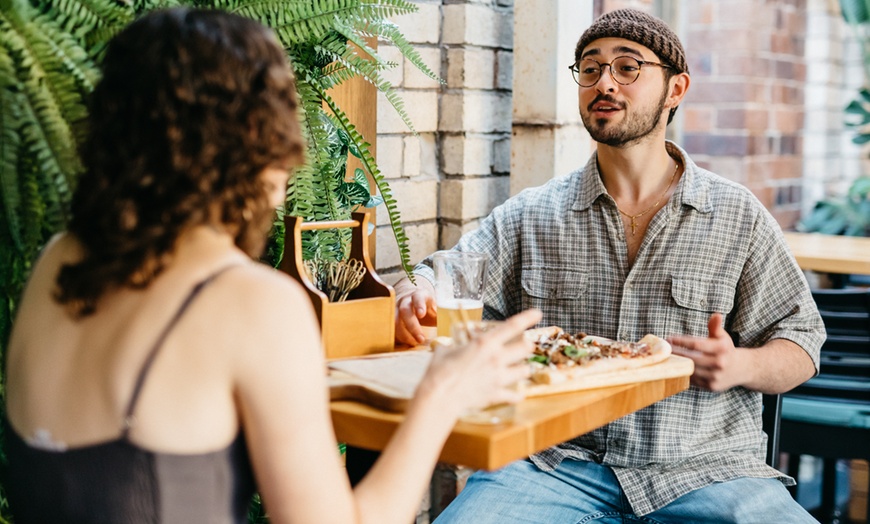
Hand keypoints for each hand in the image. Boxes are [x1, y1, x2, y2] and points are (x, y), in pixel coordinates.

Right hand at [395, 279, 436, 345]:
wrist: (412, 298)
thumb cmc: (427, 306)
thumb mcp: (435, 307)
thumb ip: (440, 315)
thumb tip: (453, 327)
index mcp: (419, 295)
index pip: (418, 297)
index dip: (419, 305)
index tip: (421, 314)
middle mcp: (406, 299)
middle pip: (405, 310)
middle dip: (412, 326)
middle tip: (420, 339)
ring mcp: (396, 307)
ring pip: (394, 319)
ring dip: (403, 333)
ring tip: (412, 343)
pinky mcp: (391, 316)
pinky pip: (390, 326)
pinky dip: (396, 335)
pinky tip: (404, 342)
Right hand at [416, 309, 542, 416]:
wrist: (439, 396)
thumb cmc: (439, 371)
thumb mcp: (445, 351)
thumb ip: (455, 348)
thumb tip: (452, 348)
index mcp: (485, 343)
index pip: (512, 326)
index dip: (527, 318)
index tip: (538, 313)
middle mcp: (496, 358)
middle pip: (525, 348)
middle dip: (526, 346)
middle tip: (524, 347)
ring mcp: (499, 377)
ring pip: (525, 370)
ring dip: (524, 369)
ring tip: (521, 369)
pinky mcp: (496, 394)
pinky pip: (515, 395)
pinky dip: (516, 395)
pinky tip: (517, 395)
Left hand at [668, 313, 745, 391]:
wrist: (740, 369)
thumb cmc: (725, 349)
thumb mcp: (722, 336)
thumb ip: (715, 326)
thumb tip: (716, 314)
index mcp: (722, 348)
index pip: (696, 344)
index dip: (681, 341)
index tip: (668, 338)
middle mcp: (720, 363)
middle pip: (691, 358)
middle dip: (676, 352)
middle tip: (663, 348)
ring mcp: (716, 376)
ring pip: (691, 370)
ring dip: (677, 363)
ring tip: (666, 357)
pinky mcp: (711, 386)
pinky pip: (693, 380)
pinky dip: (684, 373)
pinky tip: (675, 367)